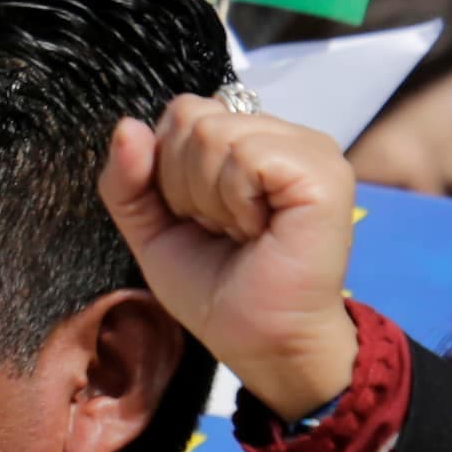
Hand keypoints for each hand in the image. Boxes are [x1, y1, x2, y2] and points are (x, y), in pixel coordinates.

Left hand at [101, 101, 359, 421]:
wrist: (257, 339)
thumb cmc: (214, 285)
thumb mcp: (149, 226)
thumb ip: (126, 177)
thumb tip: (127, 125)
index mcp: (248, 140)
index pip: (183, 111)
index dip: (168, 168)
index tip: (198, 216)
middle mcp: (283, 136)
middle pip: (192, 117)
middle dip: (184, 184)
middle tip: (222, 228)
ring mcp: (310, 150)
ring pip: (214, 133)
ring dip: (209, 197)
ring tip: (241, 231)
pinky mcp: (324, 172)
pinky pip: (246, 156)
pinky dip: (235, 200)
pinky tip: (259, 229)